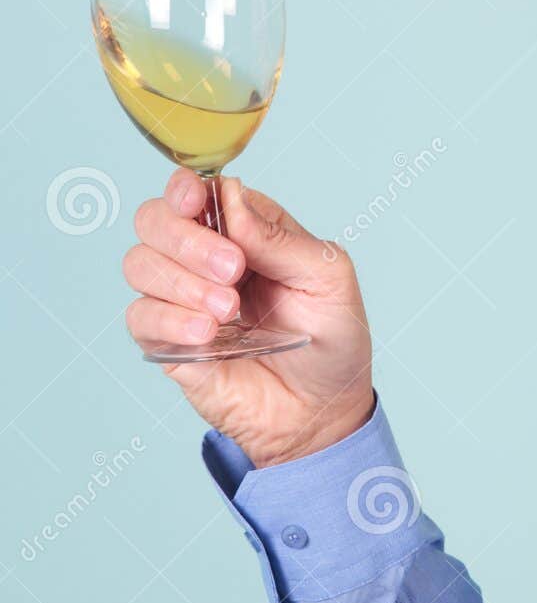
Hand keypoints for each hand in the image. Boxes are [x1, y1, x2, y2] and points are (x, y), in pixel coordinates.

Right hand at [124, 169, 374, 466]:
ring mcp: (181, 300)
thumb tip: (231, 199)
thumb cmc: (331, 341)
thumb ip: (280, 238)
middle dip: (187, 240)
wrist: (322, 412)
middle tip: (233, 271)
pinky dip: (171, 320)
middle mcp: (203, 259)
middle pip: (154, 220)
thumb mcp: (328, 278)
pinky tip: (207, 333)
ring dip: (182, 283)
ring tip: (230, 310)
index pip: (193, 191)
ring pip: (139, 264)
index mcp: (243, 231)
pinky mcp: (169, 343)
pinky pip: (141, 317)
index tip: (195, 200)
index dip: (185, 190)